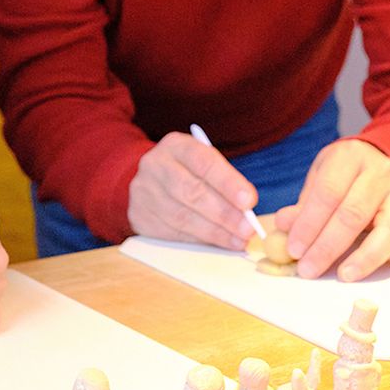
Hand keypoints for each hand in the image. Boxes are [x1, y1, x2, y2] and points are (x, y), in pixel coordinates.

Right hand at [126, 132, 257, 250]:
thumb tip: (247, 210)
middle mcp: (155, 165)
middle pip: (191, 192)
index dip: (228, 183)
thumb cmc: (188, 172)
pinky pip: (172, 233)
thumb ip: (225, 181)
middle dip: (224, 213)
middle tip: (247, 228)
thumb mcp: (204, 164)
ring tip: (237, 240)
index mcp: (176, 146)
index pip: (204, 162)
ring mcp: (143, 192)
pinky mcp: (139, 216)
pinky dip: (198, 240)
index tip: (249, 202)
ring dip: (214, 232)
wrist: (150, 181)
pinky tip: (216, 243)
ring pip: (181, 217)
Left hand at [273, 139, 389, 279]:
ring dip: (366, 256)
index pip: (328, 193)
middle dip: (328, 246)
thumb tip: (284, 225)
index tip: (294, 249)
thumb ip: (304, 203)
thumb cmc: (345, 175)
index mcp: (351, 157)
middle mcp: (382, 173)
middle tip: (309, 269)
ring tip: (344, 274)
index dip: (308, 224)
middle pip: (355, 213)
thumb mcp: (320, 177)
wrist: (382, 159)